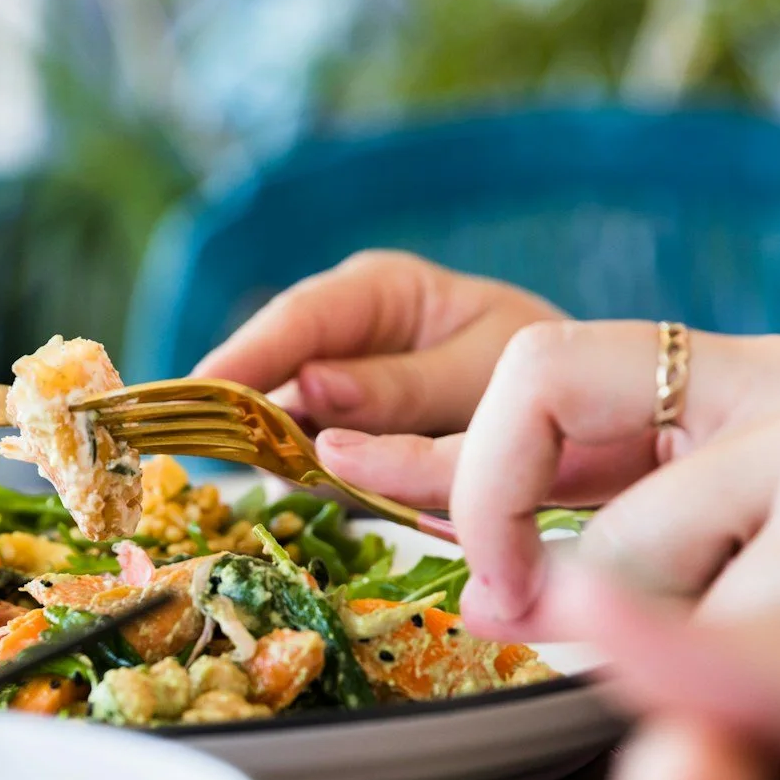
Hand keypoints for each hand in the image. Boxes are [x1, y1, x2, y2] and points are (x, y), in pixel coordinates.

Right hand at [195, 254, 559, 463]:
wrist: (583, 404)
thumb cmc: (538, 368)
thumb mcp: (484, 370)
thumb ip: (401, 388)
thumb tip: (308, 388)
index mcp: (382, 290)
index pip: (299, 319)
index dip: (244, 356)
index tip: (197, 391)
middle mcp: (348, 333)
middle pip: (276, 369)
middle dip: (239, 407)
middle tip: (197, 446)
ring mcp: (341, 386)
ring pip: (285, 419)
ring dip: (268, 449)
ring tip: (244, 475)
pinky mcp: (347, 435)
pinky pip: (312, 457)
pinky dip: (304, 477)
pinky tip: (293, 489)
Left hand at [429, 322, 779, 638]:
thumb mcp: (766, 553)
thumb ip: (632, 553)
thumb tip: (491, 597)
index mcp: (760, 386)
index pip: (546, 370)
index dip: (464, 466)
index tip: (434, 537)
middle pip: (548, 425)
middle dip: (522, 554)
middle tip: (536, 628)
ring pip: (623, 581)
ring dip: (666, 668)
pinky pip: (701, 654)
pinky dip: (733, 708)